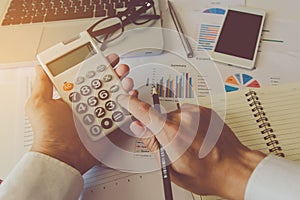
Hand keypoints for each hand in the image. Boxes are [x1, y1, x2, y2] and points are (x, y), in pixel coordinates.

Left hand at [26, 54, 133, 174]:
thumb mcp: (39, 103)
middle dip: (114, 73)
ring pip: (114, 96)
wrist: (61, 157)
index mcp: (72, 96)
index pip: (87, 76)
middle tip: (120, 67)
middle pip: (104, 84)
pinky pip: (120, 113)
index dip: (97, 66)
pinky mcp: (107, 125)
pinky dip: (128, 105)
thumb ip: (42, 83)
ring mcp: (98, 114)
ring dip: (123, 85)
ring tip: (125, 80)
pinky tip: (130, 97)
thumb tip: (41, 66)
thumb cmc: (48, 132)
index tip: (105, 58)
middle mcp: (86, 104)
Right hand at [118, 95, 265, 199]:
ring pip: (174, 116)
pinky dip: (188, 123)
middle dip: (161, 129)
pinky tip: (197, 137)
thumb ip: (152, 144)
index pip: (143, 111)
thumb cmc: (207, 173)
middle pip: (160, 117)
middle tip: (175, 146)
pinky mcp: (205, 110)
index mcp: (171, 134)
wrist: (235, 168)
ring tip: (190, 143)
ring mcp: (196, 113)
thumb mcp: (171, 168)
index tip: (126, 100)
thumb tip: (139, 127)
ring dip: (176, 127)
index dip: (131, 104)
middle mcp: (183, 119)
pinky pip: (188, 114)